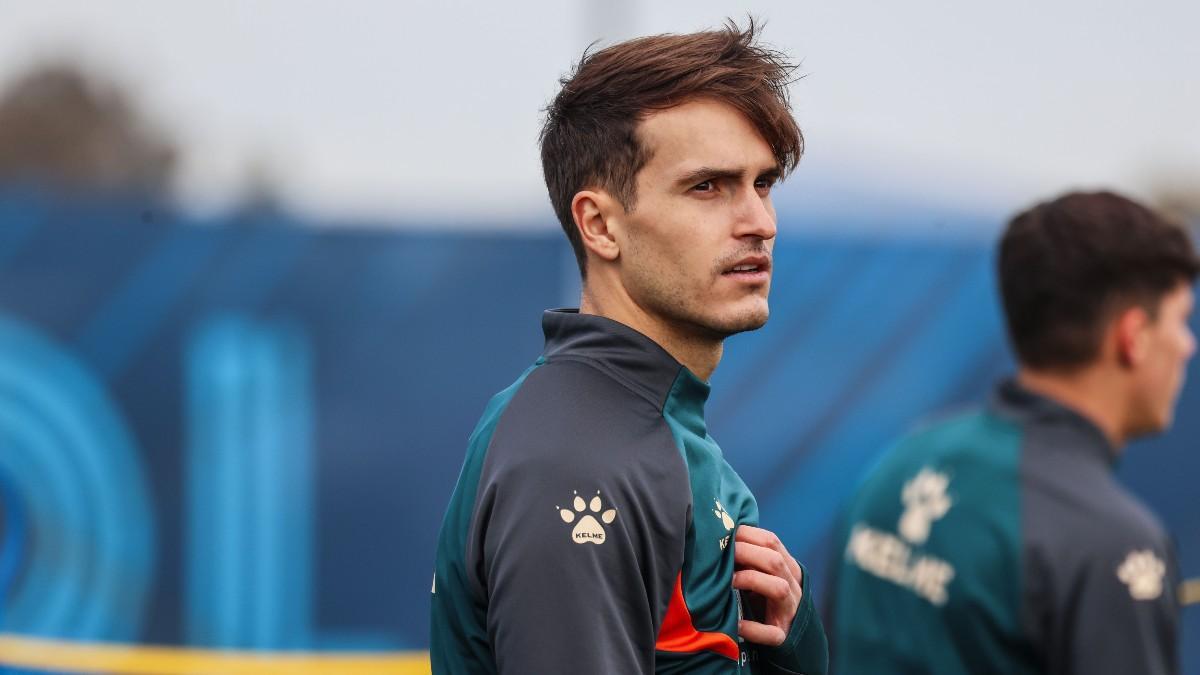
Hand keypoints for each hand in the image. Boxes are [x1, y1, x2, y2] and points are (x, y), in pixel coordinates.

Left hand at [732, 525, 802, 646]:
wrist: (782, 630)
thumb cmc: (764, 596)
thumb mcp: (761, 572)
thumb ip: (748, 557)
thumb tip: (719, 534)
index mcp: (787, 567)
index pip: (772, 541)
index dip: (747, 534)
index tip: (723, 533)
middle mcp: (792, 586)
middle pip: (775, 561)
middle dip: (746, 553)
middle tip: (720, 554)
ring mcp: (790, 611)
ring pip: (780, 589)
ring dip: (752, 580)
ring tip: (729, 582)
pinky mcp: (783, 635)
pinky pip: (772, 633)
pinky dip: (754, 629)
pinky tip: (737, 625)